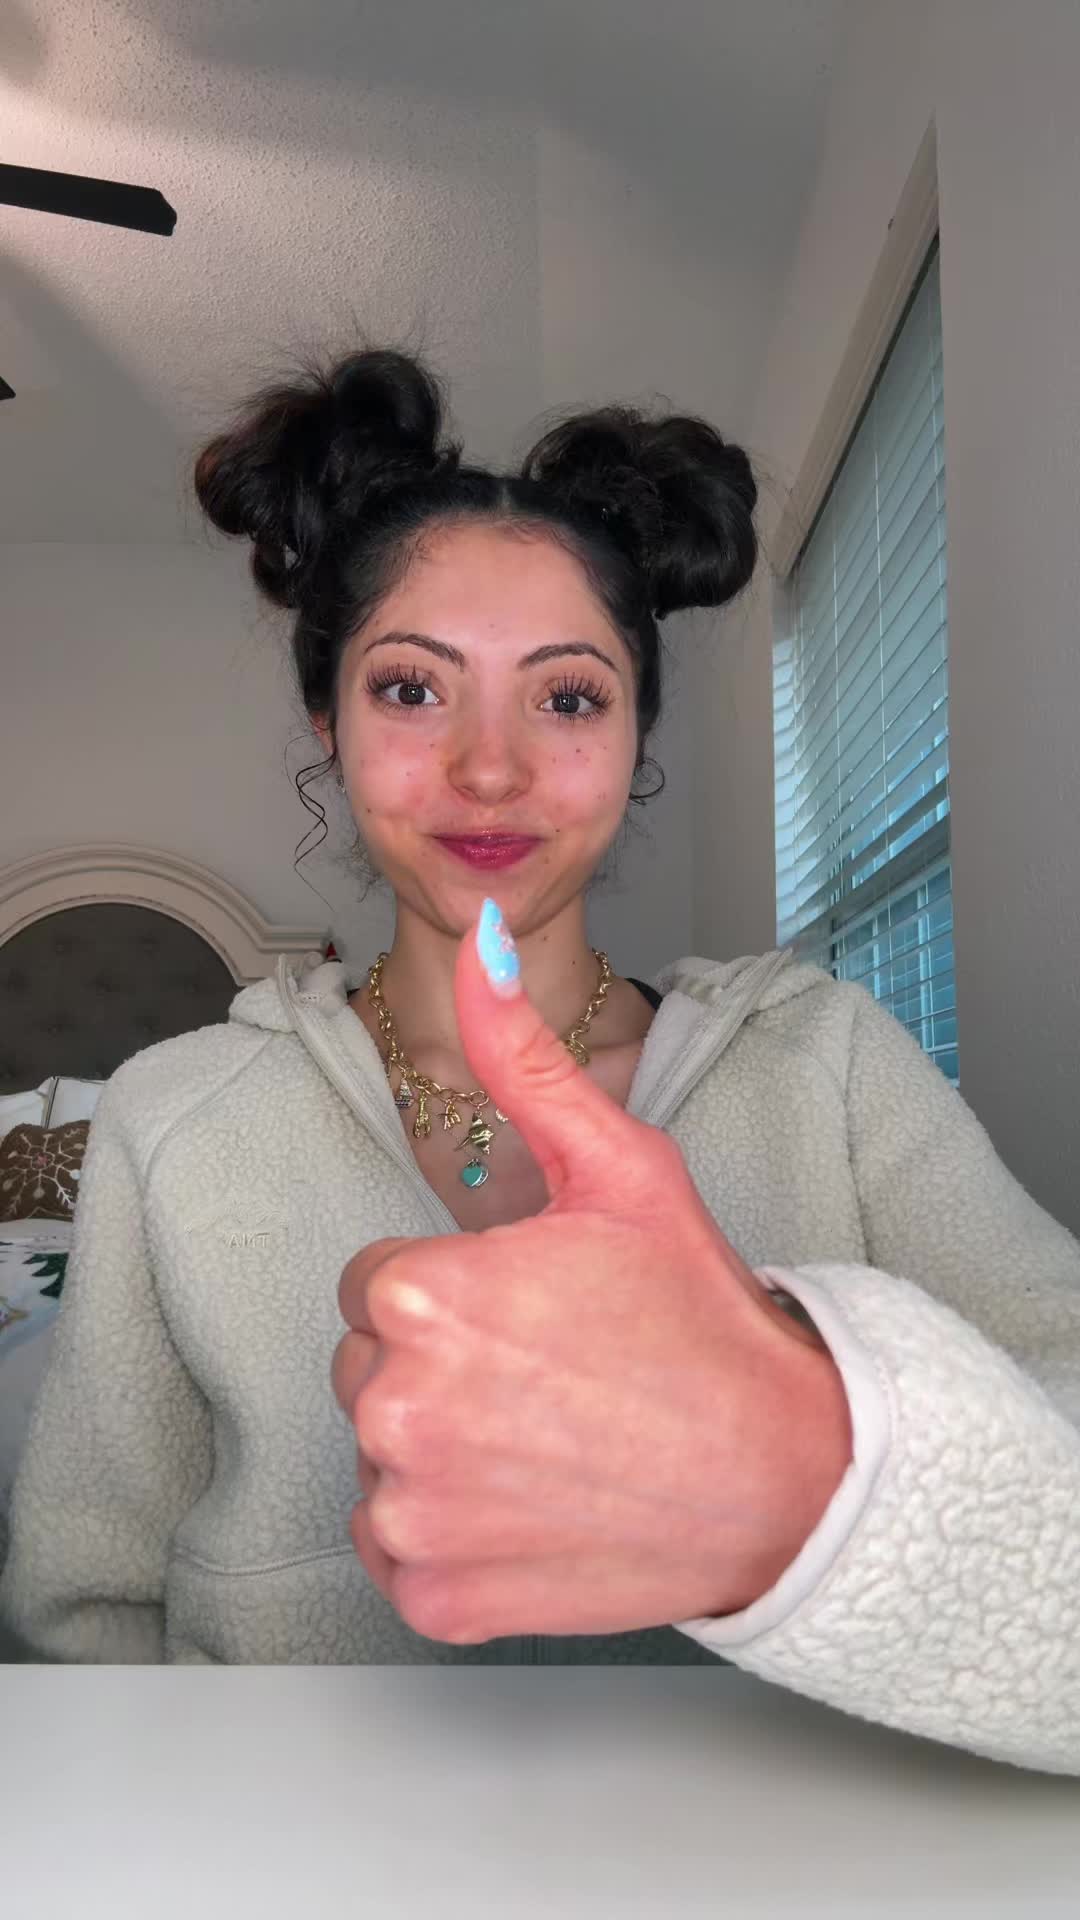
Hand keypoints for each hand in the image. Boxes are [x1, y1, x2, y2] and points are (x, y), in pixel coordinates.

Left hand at [332, 905, 851, 1646]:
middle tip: (553, 1374)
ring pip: (382, 1455)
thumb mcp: (621, 1168)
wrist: (782, 1475)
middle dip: (443, 1364)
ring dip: (444, 1449)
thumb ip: (523, 1058)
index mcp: (420, 1293)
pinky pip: (398, 1548)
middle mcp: (393, 1405)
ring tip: (550, 1439)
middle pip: (371, 1366)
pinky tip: (532, 1505)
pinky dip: (450, 1535)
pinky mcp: (433, 1595)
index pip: (380, 1282)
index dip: (461, 1289)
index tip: (536, 1311)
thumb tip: (480, 945)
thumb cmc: (700, 1319)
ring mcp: (412, 1511)